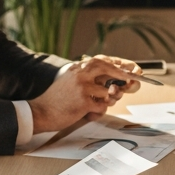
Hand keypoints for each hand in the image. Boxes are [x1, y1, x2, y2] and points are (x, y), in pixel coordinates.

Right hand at [28, 56, 142, 132]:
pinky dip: (98, 112)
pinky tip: (88, 113)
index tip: (130, 69)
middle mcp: (81, 73)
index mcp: (78, 67)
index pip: (102, 60)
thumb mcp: (70, 81)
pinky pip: (102, 107)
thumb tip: (113, 82)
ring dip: (106, 102)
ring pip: (108, 92)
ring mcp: (83, 87)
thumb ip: (88, 78)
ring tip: (95, 105)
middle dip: (123, 75)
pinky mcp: (83, 102)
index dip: (118, 64)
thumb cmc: (57, 99)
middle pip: (110, 68)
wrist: (41, 112)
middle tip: (133, 81)